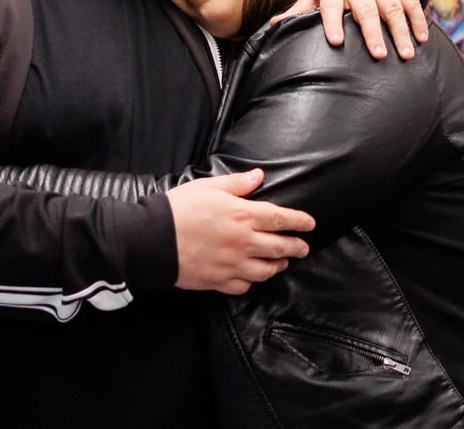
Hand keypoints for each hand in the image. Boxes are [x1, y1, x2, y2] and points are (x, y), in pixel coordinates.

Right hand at [170, 168, 312, 294]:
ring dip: (277, 266)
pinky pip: (243, 286)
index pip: (281, 219)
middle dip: (295, 247)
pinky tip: (252, 277)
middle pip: (279, 247)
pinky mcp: (218, 281)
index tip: (310, 225)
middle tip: (303, 247)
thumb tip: (259, 176)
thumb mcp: (210, 187)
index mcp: (243, 216)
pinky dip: (251, 282)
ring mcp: (233, 265)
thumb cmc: (180, 208)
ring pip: (265, 271)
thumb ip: (238, 184)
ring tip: (282, 263)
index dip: (299, 222)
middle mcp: (244, 242)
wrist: (153, 239)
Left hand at [295, 0, 427, 60]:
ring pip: (392, 8)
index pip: (331, 6)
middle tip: (378, 55)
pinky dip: (417, 20)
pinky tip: (421, 39)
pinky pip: (410, 1)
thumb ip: (299, 8)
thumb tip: (273, 26)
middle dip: (372, 33)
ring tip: (406, 54)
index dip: (332, 22)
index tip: (336, 41)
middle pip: (366, 10)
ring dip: (400, 31)